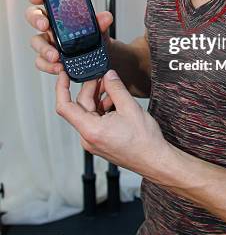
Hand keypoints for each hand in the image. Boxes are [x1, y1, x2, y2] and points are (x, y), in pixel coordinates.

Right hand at [26, 0, 112, 77]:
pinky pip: (41, 61)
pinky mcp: (48, 58)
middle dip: (37, 19)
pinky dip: (48, 66)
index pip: (45, 1)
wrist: (99, 56)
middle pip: (34, 17)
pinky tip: (59, 67)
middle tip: (45, 25)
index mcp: (60, 13)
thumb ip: (100, 22)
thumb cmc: (93, 36)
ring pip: (36, 42)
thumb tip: (106, 17)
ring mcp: (48, 42)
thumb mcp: (99, 28)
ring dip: (44, 49)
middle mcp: (51, 26)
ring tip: (56, 56)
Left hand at [56, 68, 170, 180]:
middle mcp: (88, 138)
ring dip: (99, 98)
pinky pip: (95, 120)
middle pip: (80, 106)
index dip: (61, 88)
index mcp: (91, 130)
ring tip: (114, 89)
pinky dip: (103, 108)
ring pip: (89, 112)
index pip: (65, 107)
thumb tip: (108, 75)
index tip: (64, 74)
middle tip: (104, 76)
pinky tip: (116, 101)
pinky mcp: (100, 141)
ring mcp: (93, 141)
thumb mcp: (130, 107)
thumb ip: (116, 88)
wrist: (154, 160)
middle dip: (91, 89)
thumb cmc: (144, 141)